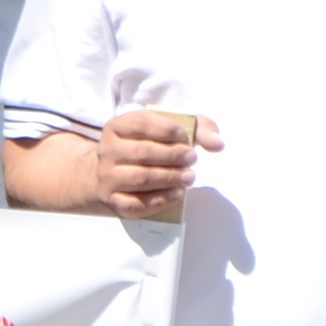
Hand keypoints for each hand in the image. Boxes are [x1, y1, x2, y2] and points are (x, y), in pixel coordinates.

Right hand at [92, 107, 221, 222]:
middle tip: (192, 159)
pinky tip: (177, 194)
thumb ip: (198, 128)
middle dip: (173, 156)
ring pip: (139, 178)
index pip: (140, 123)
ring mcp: (107, 177)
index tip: (185, 137)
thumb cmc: (146, 147)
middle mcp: (107, 150)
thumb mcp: (168, 130)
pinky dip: (160, 200)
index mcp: (117, 126)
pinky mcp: (112, 200)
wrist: (113, 173)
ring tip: (189, 177)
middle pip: (142, 152)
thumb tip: (218, 143)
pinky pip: (136, 203)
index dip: (167, 129)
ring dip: (169, 178)